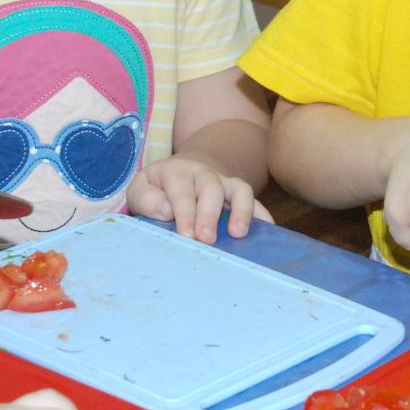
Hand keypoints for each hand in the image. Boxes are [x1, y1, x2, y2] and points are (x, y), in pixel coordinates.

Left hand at [130, 152, 270, 242]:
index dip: (185, 212)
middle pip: (210, 188)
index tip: (187, 235)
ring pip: (239, 189)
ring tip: (239, 234)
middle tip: (206, 239)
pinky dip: (262, 215)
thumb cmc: (158, 189)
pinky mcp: (238, 193)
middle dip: (209, 214)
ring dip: (241, 211)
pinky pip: (255, 200)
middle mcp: (203, 174)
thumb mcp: (141, 189)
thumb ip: (146, 199)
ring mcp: (224, 182)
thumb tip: (167, 210)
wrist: (182, 171)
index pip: (181, 189)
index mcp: (175, 171)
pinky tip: (267, 232)